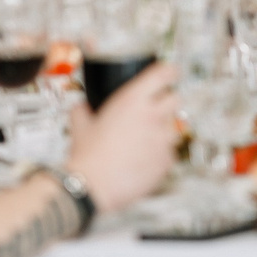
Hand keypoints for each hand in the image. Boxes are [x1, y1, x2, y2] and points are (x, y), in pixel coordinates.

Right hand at [63, 62, 180, 212]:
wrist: (92, 186)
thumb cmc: (88, 156)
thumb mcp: (81, 126)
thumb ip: (83, 111)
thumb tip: (81, 107)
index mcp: (132, 100)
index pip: (163, 74)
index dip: (170, 71)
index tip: (171, 73)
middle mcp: (152, 116)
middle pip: (176, 99)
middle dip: (169, 103)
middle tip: (158, 111)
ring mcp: (162, 139)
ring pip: (174, 128)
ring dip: (163, 131)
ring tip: (145, 142)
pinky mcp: (166, 161)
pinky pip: (170, 153)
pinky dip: (161, 155)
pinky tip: (144, 159)